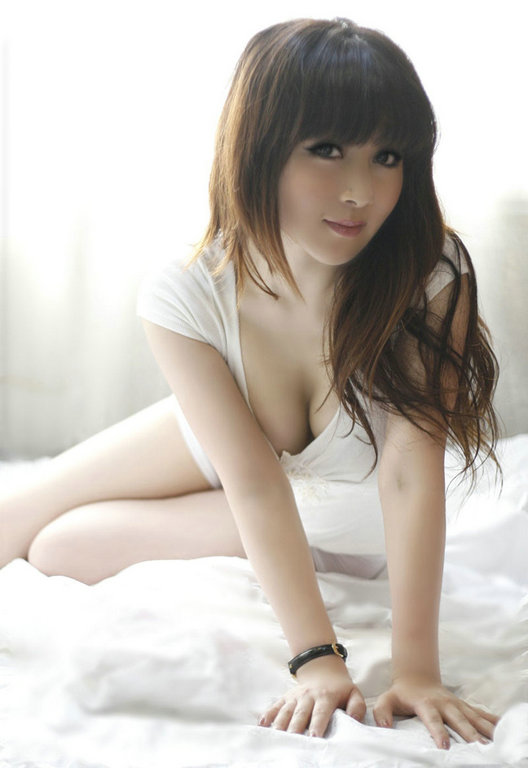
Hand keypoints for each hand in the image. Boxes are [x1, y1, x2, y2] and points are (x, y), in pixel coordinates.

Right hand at [258, 654, 365, 737]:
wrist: (324, 669)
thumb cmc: (340, 688)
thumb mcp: (354, 693)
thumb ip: (357, 707)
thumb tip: (354, 720)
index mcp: (326, 696)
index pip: (321, 713)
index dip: (317, 724)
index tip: (314, 737)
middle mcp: (308, 696)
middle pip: (300, 714)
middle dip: (296, 728)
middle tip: (293, 742)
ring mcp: (295, 696)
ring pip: (286, 711)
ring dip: (281, 724)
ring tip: (276, 737)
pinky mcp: (286, 697)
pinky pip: (275, 706)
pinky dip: (268, 715)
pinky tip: (262, 725)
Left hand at [373, 674, 499, 748]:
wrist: (416, 677)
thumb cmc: (401, 693)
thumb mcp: (386, 699)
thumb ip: (382, 712)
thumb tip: (384, 727)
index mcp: (425, 703)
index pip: (432, 719)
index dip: (438, 732)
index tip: (445, 746)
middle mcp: (444, 703)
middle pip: (458, 719)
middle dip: (469, 733)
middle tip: (480, 747)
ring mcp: (456, 703)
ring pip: (473, 716)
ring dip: (484, 728)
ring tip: (495, 741)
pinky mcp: (463, 705)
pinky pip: (479, 713)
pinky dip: (491, 720)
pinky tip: (502, 728)